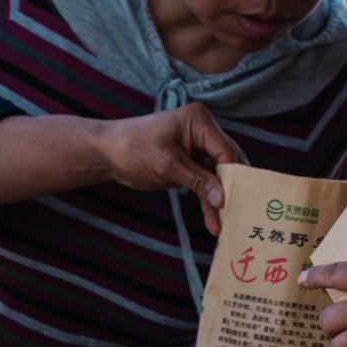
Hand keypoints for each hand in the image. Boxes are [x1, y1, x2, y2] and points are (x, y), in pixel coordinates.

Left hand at [93, 103, 247, 232]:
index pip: (225, 150)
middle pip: (226, 163)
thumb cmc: (133, 149)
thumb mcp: (167, 165)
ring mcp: (198, 148)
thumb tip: (222, 199)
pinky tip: (212, 220)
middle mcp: (203, 132)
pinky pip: (205, 183)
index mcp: (199, 121)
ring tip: (222, 225)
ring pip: (217, 177)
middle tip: (238, 214)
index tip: (236, 200)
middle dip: (229, 189)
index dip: (231, 176)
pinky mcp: (191, 164)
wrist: (107, 153)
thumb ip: (198, 181)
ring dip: (218, 200)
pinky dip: (207, 200)